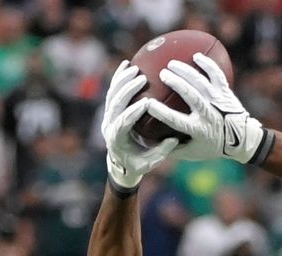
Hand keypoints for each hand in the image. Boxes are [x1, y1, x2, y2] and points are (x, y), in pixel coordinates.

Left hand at [102, 62, 177, 189]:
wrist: (121, 162)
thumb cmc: (138, 164)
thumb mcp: (150, 163)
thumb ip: (160, 151)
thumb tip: (173, 139)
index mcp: (116, 139)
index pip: (122, 122)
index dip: (133, 112)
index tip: (147, 102)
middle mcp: (108, 125)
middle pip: (114, 104)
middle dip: (127, 90)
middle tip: (142, 79)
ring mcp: (107, 115)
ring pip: (111, 94)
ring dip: (122, 80)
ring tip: (136, 69)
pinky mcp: (110, 108)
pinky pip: (112, 90)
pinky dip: (118, 77)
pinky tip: (127, 65)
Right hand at [148, 54, 266, 163]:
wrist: (244, 141)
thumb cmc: (214, 147)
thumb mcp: (193, 152)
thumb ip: (172, 148)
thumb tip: (147, 140)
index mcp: (199, 129)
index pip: (177, 120)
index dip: (161, 112)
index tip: (148, 103)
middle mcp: (209, 114)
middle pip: (191, 95)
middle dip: (176, 83)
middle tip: (162, 73)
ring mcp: (218, 102)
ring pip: (202, 82)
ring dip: (186, 71)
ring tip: (171, 63)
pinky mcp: (226, 93)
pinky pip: (217, 75)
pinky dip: (208, 64)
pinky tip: (196, 55)